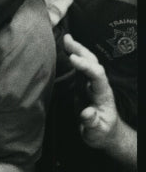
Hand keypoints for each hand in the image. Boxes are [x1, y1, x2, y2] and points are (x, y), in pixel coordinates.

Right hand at [63, 33, 120, 150]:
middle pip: (93, 63)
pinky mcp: (85, 86)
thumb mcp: (96, 132)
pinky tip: (67, 49)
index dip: (85, 66)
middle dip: (81, 51)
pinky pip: (81, 68)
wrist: (105, 133)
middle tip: (67, 40)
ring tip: (66, 39)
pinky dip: (74, 56)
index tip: (72, 58)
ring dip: (78, 49)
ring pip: (88, 62)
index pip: (96, 75)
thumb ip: (92, 123)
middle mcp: (98, 85)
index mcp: (102, 94)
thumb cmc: (101, 133)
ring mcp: (91, 84)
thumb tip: (87, 112)